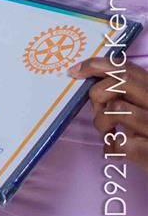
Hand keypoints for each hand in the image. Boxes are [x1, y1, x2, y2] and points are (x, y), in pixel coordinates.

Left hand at [73, 56, 147, 170]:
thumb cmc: (146, 134)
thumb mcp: (140, 107)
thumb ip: (124, 94)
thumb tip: (88, 77)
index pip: (127, 68)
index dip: (97, 65)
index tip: (75, 71)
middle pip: (121, 82)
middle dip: (98, 93)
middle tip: (97, 111)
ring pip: (117, 108)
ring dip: (102, 122)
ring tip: (108, 133)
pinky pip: (121, 143)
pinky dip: (111, 147)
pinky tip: (114, 150)